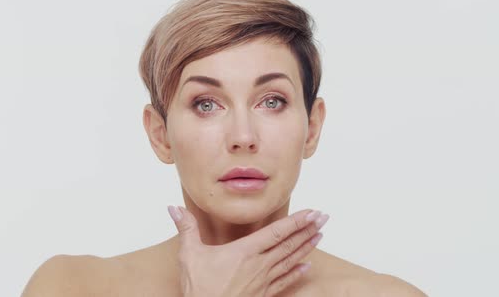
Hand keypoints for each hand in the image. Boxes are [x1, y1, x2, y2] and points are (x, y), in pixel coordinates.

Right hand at [167, 206, 329, 296]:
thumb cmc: (199, 289)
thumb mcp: (190, 255)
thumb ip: (186, 229)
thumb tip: (173, 209)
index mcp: (245, 252)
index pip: (276, 232)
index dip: (297, 221)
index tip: (313, 212)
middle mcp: (259, 265)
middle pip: (288, 244)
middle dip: (308, 230)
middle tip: (324, 218)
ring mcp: (263, 281)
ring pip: (290, 261)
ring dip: (307, 247)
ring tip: (321, 236)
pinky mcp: (263, 295)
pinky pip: (285, 282)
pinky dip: (297, 274)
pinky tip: (308, 268)